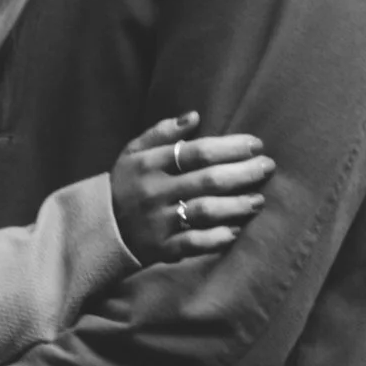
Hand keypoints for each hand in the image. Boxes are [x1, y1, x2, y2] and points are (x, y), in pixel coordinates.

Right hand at [110, 112, 272, 263]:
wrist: (98, 228)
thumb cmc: (125, 183)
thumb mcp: (133, 152)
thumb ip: (162, 132)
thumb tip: (195, 116)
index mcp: (149, 164)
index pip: (197, 152)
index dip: (231, 147)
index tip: (256, 144)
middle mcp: (154, 192)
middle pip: (207, 180)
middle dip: (243, 173)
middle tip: (267, 168)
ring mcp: (158, 222)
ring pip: (205, 212)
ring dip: (236, 206)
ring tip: (258, 200)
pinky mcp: (161, 249)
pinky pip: (193, 243)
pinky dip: (216, 238)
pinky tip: (234, 231)